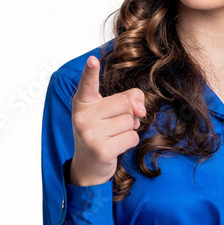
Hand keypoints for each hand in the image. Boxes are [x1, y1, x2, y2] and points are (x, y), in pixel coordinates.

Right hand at [69, 55, 146, 186]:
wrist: (89, 164)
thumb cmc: (101, 131)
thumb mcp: (111, 110)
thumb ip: (130, 99)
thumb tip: (141, 109)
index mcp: (83, 102)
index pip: (87, 84)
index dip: (90, 71)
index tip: (92, 60)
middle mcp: (82, 116)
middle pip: (124, 102)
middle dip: (128, 113)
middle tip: (114, 123)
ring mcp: (89, 134)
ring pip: (129, 121)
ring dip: (128, 129)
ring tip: (113, 136)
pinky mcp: (101, 150)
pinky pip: (131, 137)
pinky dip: (129, 141)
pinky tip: (115, 146)